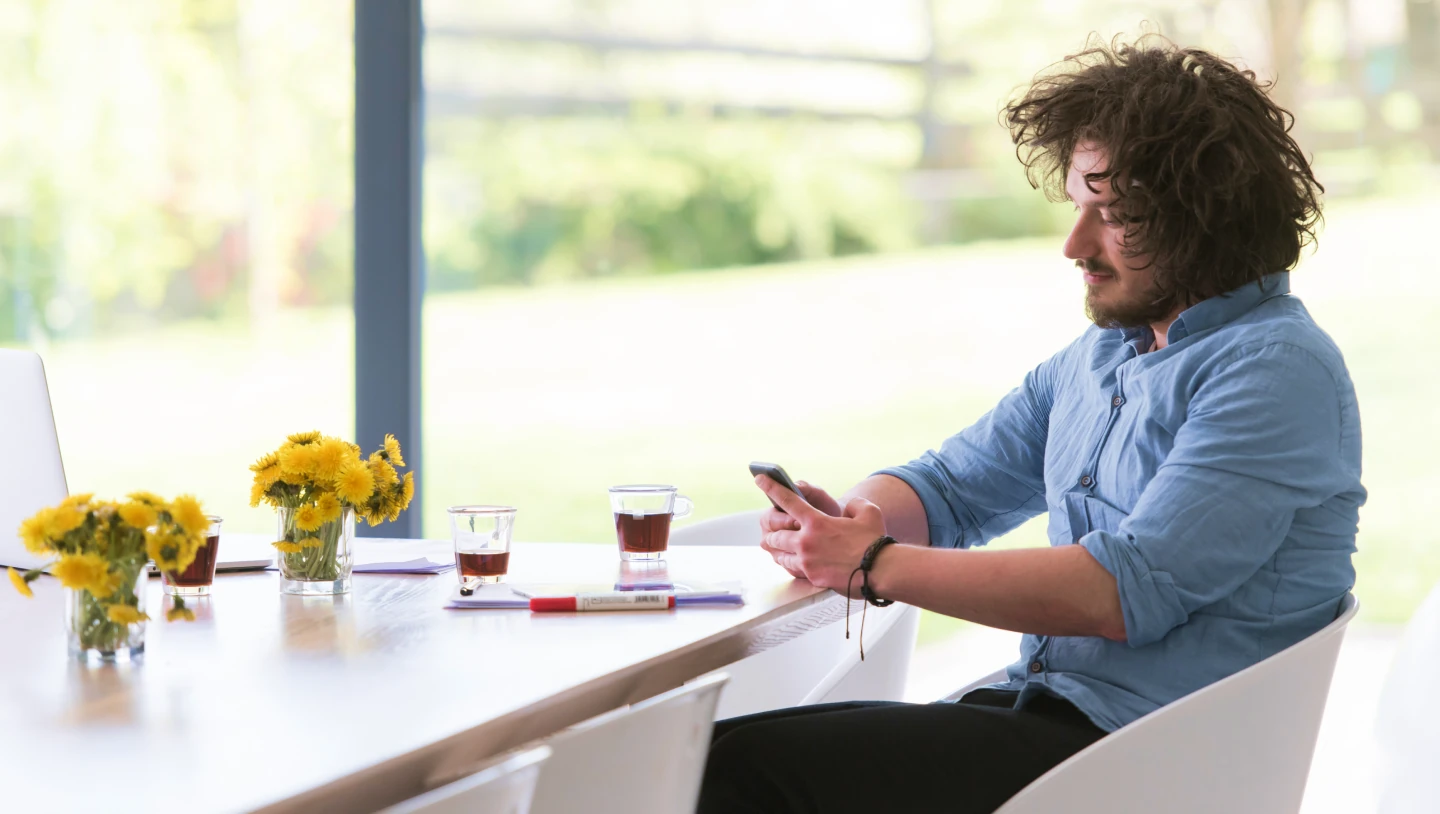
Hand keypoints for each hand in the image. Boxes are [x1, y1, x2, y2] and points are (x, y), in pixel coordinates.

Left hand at [755, 475, 886, 591]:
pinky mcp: (812, 578)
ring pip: (781, 555)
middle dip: (773, 532)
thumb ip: (854, 505)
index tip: (760, 479)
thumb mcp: (868, 512)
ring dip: (779, 550)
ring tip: (780, 548)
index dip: (771, 488)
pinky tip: (795, 563)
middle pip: (776, 535)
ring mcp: (807, 562)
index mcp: (816, 522)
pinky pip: (794, 570)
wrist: (880, 571)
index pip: (787, 501)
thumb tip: (849, 508)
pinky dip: (791, 565)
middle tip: (773, 530)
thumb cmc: (874, 541)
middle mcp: (806, 542)